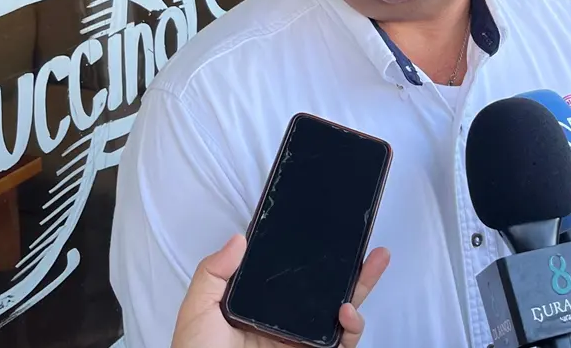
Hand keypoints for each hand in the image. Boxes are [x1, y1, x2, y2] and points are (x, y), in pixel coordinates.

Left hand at [171, 235, 390, 347]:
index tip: (324, 234)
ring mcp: (302, 341)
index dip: (311, 258)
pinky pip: (342, 343)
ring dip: (360, 290)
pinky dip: (352, 326)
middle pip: (326, 290)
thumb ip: (213, 273)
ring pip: (342, 312)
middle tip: (371, 247)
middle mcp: (287, 322)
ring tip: (367, 270)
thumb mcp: (198, 309)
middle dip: (353, 268)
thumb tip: (238, 239)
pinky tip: (346, 310)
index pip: (292, 277)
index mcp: (262, 306)